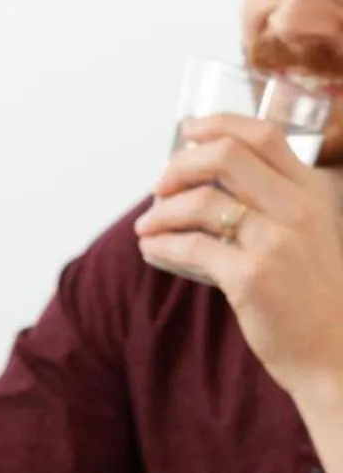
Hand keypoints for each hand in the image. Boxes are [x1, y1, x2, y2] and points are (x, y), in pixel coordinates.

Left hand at [136, 115, 342, 399]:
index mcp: (313, 191)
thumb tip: (203, 184)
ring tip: (147, 227)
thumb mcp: (307, 234)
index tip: (187, 130)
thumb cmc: (311, 291)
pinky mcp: (252, 276)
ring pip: (202, 203)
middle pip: (227, 157)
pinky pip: (191, 248)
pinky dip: (161, 246)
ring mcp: (277, 241)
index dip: (219, 124)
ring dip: (162, 212)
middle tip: (159, 186)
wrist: (334, 347)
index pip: (264, 135)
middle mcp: (299, 209)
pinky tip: (151, 250)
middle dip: (181, 165)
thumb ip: (272, 205)